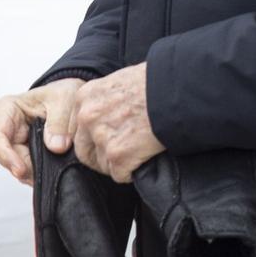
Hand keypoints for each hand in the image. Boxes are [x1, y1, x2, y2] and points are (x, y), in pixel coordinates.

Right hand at [0, 78, 85, 184]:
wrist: (74, 101)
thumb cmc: (62, 94)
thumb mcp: (64, 99)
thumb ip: (59, 122)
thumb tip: (56, 147)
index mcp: (6, 110)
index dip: (5, 155)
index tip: (21, 170)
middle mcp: (6, 130)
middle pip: (8, 157)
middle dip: (25, 168)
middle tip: (43, 175)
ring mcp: (16, 145)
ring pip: (19, 168)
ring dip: (34, 172)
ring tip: (53, 171)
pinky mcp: (27, 157)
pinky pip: (30, 171)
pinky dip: (41, 173)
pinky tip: (53, 172)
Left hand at [74, 64, 165, 182]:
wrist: (176, 90)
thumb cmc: (156, 82)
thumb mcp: (121, 81)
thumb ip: (106, 100)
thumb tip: (108, 116)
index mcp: (85, 97)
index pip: (79, 129)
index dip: (95, 138)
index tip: (109, 140)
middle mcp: (87, 117)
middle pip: (84, 151)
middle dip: (102, 157)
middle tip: (121, 156)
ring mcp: (102, 137)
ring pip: (103, 165)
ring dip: (120, 164)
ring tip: (139, 153)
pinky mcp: (118, 156)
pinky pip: (120, 175)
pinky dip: (133, 172)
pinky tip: (145, 159)